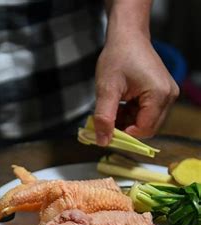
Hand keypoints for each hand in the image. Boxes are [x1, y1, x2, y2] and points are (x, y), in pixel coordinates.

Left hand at [94, 1, 178, 145]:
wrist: (127, 37)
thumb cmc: (117, 57)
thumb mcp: (107, 88)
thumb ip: (104, 116)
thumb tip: (102, 141)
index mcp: (159, 95)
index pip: (145, 129)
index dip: (124, 134)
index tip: (106, 131)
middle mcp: (169, 96)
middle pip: (148, 127)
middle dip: (126, 128)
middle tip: (106, 120)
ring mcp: (167, 94)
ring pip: (146, 122)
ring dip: (127, 121)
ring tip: (112, 108)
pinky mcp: (161, 93)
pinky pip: (147, 113)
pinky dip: (131, 114)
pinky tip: (119, 104)